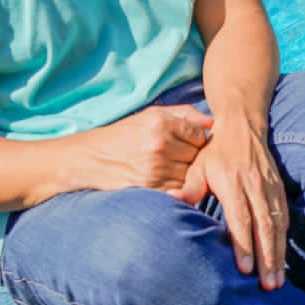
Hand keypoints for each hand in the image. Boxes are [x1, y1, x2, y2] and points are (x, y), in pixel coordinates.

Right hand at [77, 104, 213, 191]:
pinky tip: (164, 179)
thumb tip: (214, 123)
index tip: (187, 143)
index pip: (201, 135)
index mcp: (161, 123)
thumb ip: (186, 114)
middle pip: (198, 156)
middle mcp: (160, 145)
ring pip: (191, 174)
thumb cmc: (125, 134)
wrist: (89, 158)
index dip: (196, 141)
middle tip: (179, 157)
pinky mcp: (150, 188)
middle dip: (193, 158)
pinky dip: (177, 186)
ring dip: (186, 173)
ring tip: (169, 167)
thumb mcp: (152, 115)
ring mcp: (155, 168)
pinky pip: (179, 189)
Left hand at [175, 116, 289, 290]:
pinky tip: (282, 260)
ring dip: (279, 255)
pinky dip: (283, 240)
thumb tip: (170, 202)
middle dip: (268, 258)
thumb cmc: (215, 152)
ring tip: (277, 280)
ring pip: (278, 226)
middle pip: (264, 228)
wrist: (243, 127)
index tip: (246, 269)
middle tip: (268, 286)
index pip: (241, 219)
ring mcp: (271, 189)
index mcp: (234, 183)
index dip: (245, 245)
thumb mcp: (198, 166)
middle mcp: (256, 187)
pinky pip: (284, 218)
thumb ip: (188, 188)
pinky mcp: (279, 190)